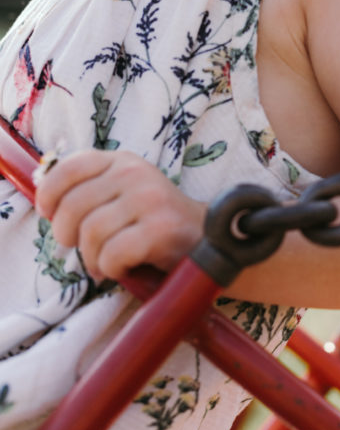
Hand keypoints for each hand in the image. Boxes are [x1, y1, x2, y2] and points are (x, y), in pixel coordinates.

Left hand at [34, 150, 206, 281]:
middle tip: (82, 248)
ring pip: (91, 233)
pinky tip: (122, 268)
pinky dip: (111, 268)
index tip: (50, 214)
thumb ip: (90, 190)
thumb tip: (44, 202)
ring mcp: (149, 199)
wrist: (206, 238)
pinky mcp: (161, 228)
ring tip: (105, 262)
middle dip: (68, 236)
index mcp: (122, 161)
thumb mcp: (123, 192)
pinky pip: (113, 254)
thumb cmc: (153, 222)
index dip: (49, 194)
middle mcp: (135, 173)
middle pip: (73, 206)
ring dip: (92, 258)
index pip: (69, 167)